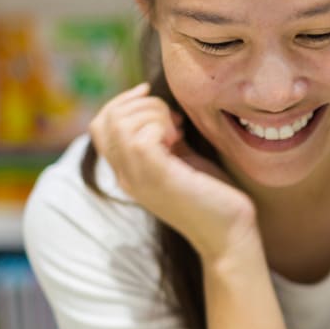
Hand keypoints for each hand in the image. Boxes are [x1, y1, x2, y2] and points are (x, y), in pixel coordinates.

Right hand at [90, 83, 258, 260]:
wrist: (229, 234)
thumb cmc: (212, 195)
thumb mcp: (181, 159)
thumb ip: (165, 138)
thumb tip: (159, 107)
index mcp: (128, 171)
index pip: (100, 125)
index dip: (122, 101)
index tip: (150, 95)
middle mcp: (126, 176)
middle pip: (106, 119)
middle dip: (142, 104)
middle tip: (175, 120)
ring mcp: (138, 178)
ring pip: (121, 124)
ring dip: (153, 112)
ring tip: (178, 130)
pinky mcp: (158, 178)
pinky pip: (141, 137)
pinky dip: (161, 124)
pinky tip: (180, 138)